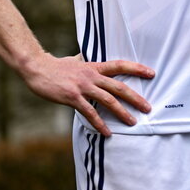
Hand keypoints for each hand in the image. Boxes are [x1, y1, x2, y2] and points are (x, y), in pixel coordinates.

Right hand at [21, 52, 154, 136]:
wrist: (37, 68)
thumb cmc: (57, 66)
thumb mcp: (75, 60)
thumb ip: (85, 61)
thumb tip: (87, 57)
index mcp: (94, 67)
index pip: (120, 65)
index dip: (137, 68)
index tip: (151, 73)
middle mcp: (92, 76)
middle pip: (119, 86)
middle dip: (135, 97)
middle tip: (148, 107)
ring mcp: (83, 87)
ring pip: (108, 100)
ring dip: (122, 112)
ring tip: (132, 122)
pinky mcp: (72, 97)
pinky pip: (89, 112)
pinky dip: (99, 123)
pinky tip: (107, 132)